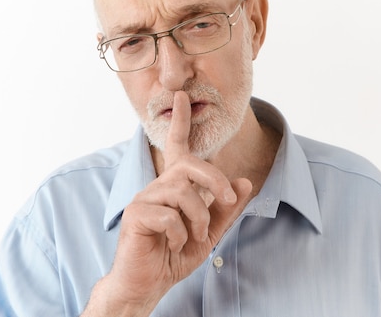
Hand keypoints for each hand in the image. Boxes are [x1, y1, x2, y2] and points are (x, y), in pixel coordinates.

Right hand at [84, 91, 251, 315]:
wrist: (148, 284)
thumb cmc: (174, 256)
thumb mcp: (209, 232)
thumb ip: (225, 208)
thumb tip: (244, 182)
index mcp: (174, 187)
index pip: (178, 148)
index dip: (180, 122)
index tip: (183, 97)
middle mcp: (158, 186)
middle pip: (190, 166)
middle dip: (215, 181)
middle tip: (228, 200)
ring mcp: (144, 198)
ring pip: (182, 193)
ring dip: (198, 219)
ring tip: (192, 237)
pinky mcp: (135, 215)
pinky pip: (168, 216)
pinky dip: (180, 234)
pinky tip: (172, 244)